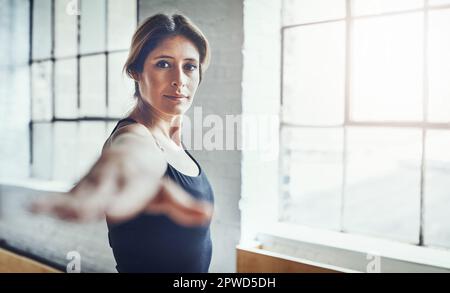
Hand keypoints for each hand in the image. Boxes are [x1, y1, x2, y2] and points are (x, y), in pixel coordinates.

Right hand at [29, 149, 212, 226]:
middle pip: (100, 192)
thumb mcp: (168, 191)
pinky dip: (48, 203)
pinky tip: (31, 209)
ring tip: (42, 210)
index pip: (126, 193)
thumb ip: (185, 206)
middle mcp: (112, 178)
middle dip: (90, 202)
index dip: (121, 202)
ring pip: (77, 194)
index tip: (113, 211)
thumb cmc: (150, 174)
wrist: (132, 147)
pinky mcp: (81, 187)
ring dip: (62, 203)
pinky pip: (63, 197)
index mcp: (133, 179)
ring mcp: (94, 181)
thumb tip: (209, 215)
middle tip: (81, 211)